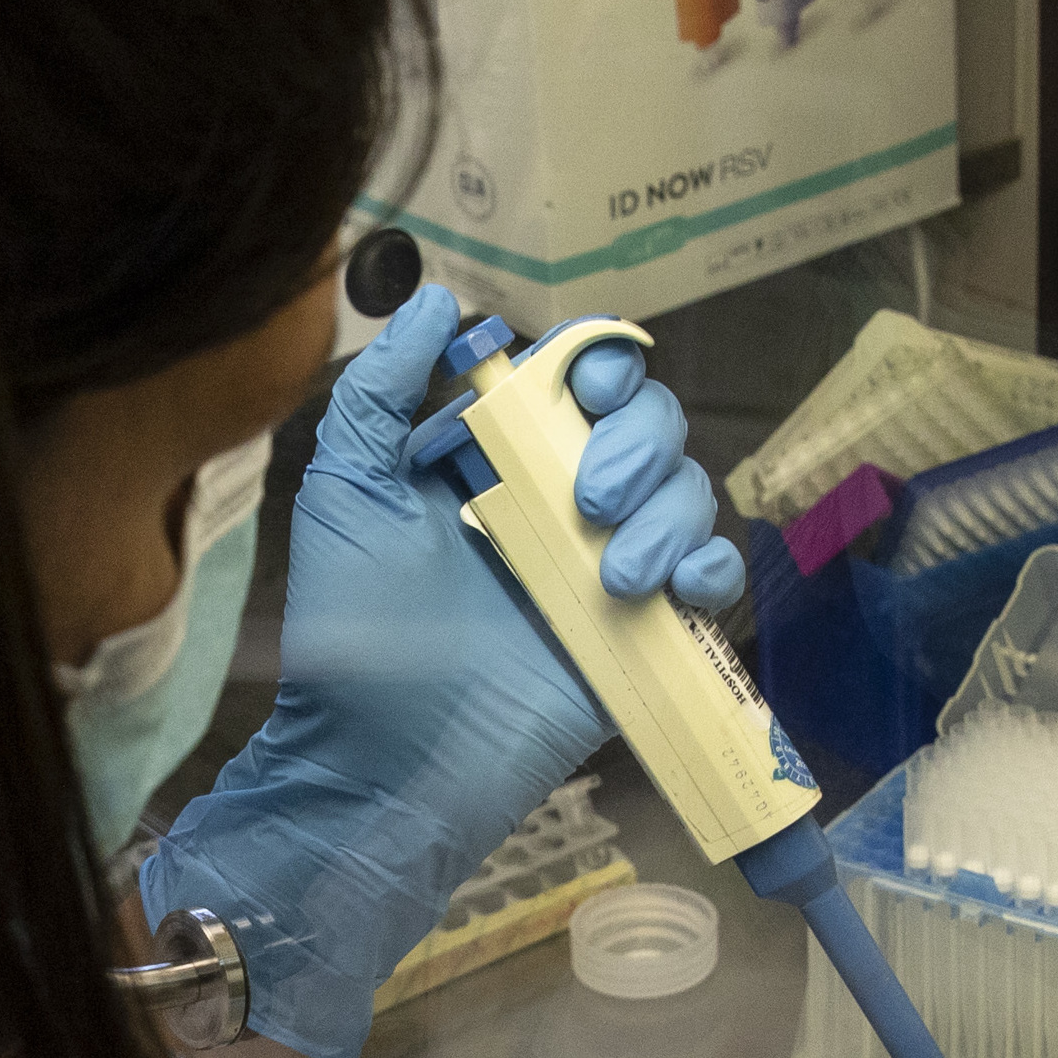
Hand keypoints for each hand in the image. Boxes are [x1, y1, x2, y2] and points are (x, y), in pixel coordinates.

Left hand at [143, 283, 742, 1057]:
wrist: (384, 758)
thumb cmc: (353, 629)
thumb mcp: (344, 493)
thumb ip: (380, 391)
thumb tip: (434, 298)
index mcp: (498, 458)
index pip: (579, 379)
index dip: (602, 363)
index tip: (588, 385)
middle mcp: (561, 502)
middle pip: (650, 423)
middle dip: (638, 445)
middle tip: (589, 499)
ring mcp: (606, 567)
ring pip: (687, 493)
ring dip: (666, 516)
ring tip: (612, 577)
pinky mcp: (641, 634)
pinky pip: (712, 580)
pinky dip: (713, 569)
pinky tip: (675, 588)